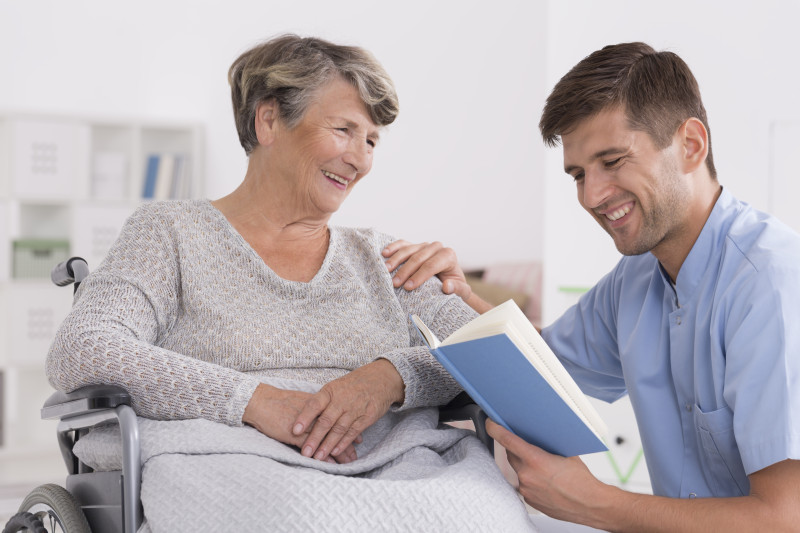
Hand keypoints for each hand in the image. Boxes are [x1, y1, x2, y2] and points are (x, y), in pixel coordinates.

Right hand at [242, 383, 358, 462]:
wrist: (261, 401)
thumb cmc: (280, 402)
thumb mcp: (302, 402)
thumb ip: (315, 409)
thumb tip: (326, 415)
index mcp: (319, 405)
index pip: (340, 419)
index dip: (350, 430)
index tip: (359, 439)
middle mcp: (316, 414)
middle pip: (337, 430)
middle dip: (347, 444)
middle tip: (355, 456)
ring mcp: (307, 425)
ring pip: (328, 440)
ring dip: (339, 453)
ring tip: (347, 463)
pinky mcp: (296, 435)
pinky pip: (313, 447)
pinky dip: (322, 456)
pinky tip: (330, 463)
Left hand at [292, 359, 404, 461]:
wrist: (380, 379)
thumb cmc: (352, 385)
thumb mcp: (335, 387)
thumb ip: (321, 402)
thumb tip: (301, 418)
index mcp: (330, 391)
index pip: (314, 404)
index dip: (304, 417)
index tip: (294, 431)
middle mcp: (342, 400)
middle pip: (326, 421)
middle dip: (314, 438)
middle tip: (305, 452)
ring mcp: (355, 408)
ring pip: (339, 429)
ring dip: (328, 445)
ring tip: (318, 457)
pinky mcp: (367, 417)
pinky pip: (353, 432)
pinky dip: (344, 443)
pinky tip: (336, 452)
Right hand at [382, 240, 471, 297]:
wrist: (450, 281)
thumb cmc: (455, 287)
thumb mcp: (461, 291)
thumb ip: (457, 289)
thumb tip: (447, 286)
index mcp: (448, 255)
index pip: (431, 265)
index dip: (419, 276)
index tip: (408, 287)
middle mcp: (436, 247)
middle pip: (418, 258)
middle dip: (405, 271)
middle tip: (394, 283)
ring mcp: (424, 245)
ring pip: (408, 250)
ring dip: (395, 260)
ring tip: (386, 271)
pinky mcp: (414, 245)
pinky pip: (402, 244)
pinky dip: (393, 248)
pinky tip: (384, 254)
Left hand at [486, 419, 611, 524]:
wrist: (590, 505)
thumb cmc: (582, 481)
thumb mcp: (566, 453)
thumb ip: (547, 445)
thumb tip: (538, 435)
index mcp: (535, 460)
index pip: (508, 440)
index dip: (496, 429)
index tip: (491, 424)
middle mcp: (527, 475)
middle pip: (511, 454)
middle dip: (516, 448)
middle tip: (527, 445)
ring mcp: (527, 489)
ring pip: (518, 470)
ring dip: (526, 465)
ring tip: (543, 467)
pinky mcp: (529, 500)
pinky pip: (524, 484)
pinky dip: (530, 479)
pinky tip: (544, 480)